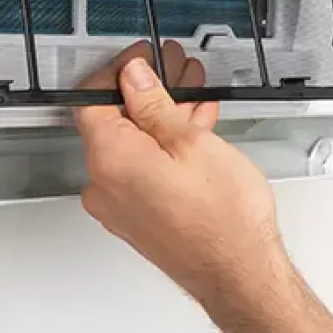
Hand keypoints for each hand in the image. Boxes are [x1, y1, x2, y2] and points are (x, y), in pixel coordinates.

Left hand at [72, 42, 289, 313]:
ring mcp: (119, 206)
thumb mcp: (193, 142)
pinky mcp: (137, 219)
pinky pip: (141, 171)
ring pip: (133, 146)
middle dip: (148, 92)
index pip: (92, 100)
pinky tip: (193, 132)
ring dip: (161, 119)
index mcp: (110, 161)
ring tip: (196, 99)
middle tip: (177, 71)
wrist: (240, 274)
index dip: (118, 72)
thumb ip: (155, 104)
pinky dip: (163, 149)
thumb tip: (134, 77)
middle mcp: (104, 187)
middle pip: (115, 122)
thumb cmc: (224, 220)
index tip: (142, 58)